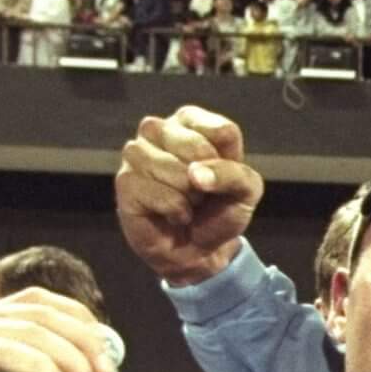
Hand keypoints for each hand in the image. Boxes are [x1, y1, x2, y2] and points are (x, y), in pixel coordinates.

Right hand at [116, 106, 266, 284]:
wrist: (197, 250)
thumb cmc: (219, 211)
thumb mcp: (245, 191)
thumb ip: (233, 174)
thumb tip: (195, 174)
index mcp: (189, 121)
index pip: (223, 132)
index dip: (231, 163)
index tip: (221, 176)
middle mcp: (158, 129)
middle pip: (199, 148)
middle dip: (209, 181)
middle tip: (201, 193)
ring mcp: (136, 153)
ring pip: (179, 173)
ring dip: (191, 198)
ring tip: (186, 203)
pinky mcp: (125, 181)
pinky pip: (163, 196)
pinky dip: (177, 212)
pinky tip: (173, 214)